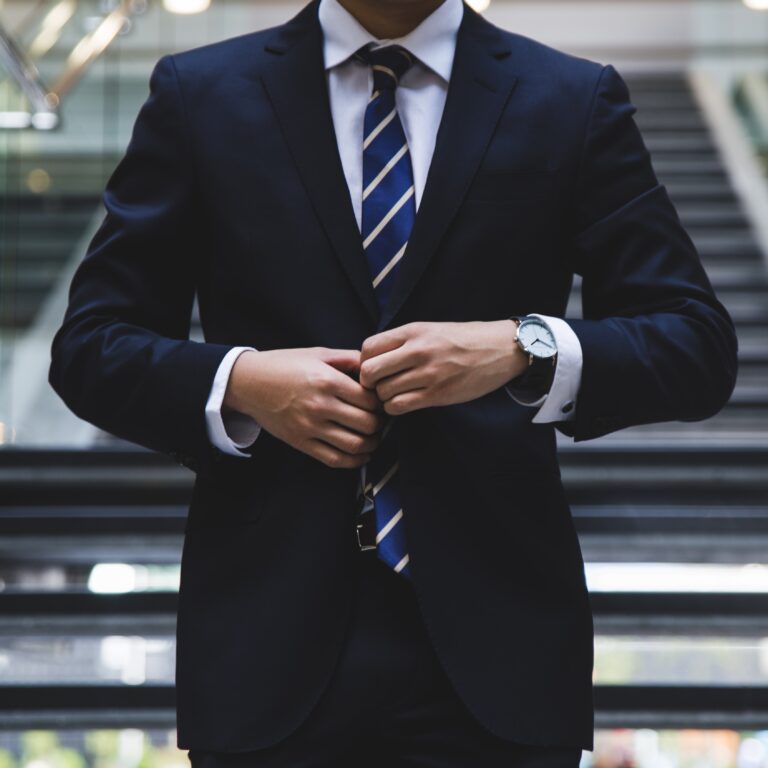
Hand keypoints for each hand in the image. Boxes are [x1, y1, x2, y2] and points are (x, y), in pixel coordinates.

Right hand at [223, 347, 385, 467]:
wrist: (249, 383)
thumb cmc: (284, 365)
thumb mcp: (318, 353)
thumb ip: (349, 358)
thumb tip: (375, 366)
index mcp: (327, 381)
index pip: (370, 400)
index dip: (381, 402)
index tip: (381, 401)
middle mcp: (320, 405)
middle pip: (367, 424)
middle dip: (380, 424)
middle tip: (380, 419)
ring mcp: (310, 427)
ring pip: (355, 445)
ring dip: (371, 444)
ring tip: (373, 437)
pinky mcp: (301, 443)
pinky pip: (335, 459)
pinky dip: (354, 461)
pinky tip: (361, 454)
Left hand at [359, 320, 527, 414]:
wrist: (500, 349)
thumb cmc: (463, 340)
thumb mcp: (430, 329)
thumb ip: (402, 342)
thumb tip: (371, 359)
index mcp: (413, 331)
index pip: (368, 348)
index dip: (364, 362)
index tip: (374, 368)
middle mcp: (418, 351)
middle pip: (369, 372)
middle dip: (369, 383)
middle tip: (379, 386)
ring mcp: (428, 374)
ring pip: (383, 392)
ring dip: (384, 398)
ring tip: (395, 394)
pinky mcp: (438, 394)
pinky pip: (399, 406)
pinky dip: (395, 408)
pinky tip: (404, 403)